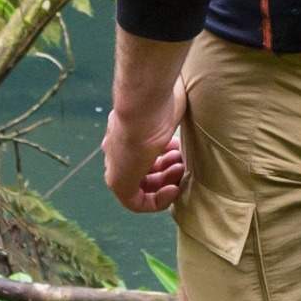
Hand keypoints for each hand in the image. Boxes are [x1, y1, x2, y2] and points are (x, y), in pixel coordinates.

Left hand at [106, 38, 191, 213]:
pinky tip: (174, 187)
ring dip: (165, 182)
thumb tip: (182, 105)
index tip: (179, 152)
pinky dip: (157, 201)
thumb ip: (169, 112)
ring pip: (141, 185)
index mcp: (126, 130)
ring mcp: (118, 164)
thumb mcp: (168, 104)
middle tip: (183, 163)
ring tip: (181, 169)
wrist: (143, 102)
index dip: (164, 157)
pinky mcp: (118, 182)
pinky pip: (135, 202)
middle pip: (143, 170)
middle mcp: (119, 148)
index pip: (142, 151)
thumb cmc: (160, 98)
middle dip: (167, 170)